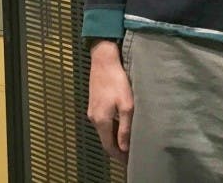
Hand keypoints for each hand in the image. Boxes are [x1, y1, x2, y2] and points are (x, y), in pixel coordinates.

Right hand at [86, 40, 132, 164]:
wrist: (103, 61)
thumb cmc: (117, 81)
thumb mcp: (126, 106)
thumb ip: (125, 128)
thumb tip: (124, 147)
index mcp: (101, 121)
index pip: (109, 146)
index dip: (119, 156)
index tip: (129, 161)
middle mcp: (94, 117)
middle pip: (105, 139)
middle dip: (117, 149)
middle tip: (130, 154)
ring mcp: (92, 110)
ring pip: (103, 130)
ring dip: (113, 137)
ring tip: (127, 141)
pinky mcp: (94, 102)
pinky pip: (102, 121)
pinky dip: (110, 128)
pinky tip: (120, 125)